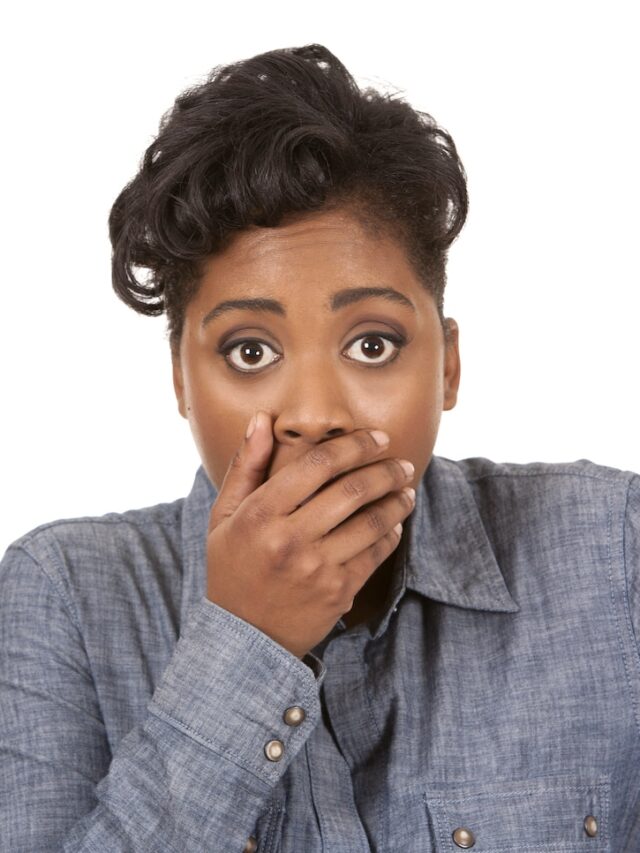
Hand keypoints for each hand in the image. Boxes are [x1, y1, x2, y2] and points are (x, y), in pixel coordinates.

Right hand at [206, 412, 415, 657]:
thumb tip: (262, 420)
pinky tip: (395, 523)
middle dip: (386, 470)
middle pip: (351, 490)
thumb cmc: (233, 567)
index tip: (377, 437)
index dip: (354, 445)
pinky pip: (376, 554)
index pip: (317, 465)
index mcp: (260, 515)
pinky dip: (391, 533)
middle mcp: (289, 540)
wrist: (244, 637)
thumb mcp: (224, 516)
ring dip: (397, 500)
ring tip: (406, 489)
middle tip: (403, 463)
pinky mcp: (337, 592)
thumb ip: (245, 466)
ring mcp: (316, 569)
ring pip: (371, 522)